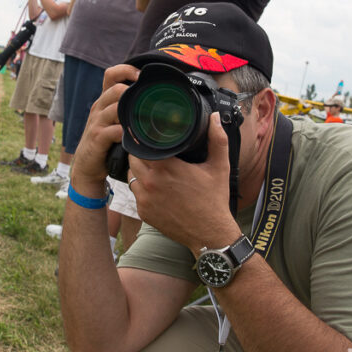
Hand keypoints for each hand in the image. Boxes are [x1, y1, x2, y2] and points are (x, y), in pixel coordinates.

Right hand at [70, 64, 140, 192]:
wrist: (87, 166)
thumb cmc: (106, 142)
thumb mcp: (114, 120)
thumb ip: (128, 109)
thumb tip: (156, 101)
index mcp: (104, 100)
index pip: (111, 74)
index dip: (126, 70)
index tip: (142, 76)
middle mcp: (99, 107)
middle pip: (116, 89)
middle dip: (132, 93)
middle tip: (147, 102)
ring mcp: (97, 122)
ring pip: (114, 108)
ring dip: (131, 113)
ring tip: (143, 120)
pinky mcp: (97, 138)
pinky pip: (113, 130)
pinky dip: (125, 133)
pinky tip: (134, 137)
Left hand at [127, 113, 238, 253]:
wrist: (209, 234)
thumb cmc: (214, 200)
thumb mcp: (219, 167)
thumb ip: (217, 139)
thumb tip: (213, 117)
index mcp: (167, 167)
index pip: (142, 144)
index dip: (144, 138)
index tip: (150, 134)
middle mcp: (151, 182)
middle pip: (133, 158)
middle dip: (141, 152)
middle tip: (152, 150)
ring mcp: (145, 199)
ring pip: (131, 175)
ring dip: (138, 170)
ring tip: (152, 167)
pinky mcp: (143, 212)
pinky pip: (135, 193)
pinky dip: (141, 188)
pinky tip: (154, 186)